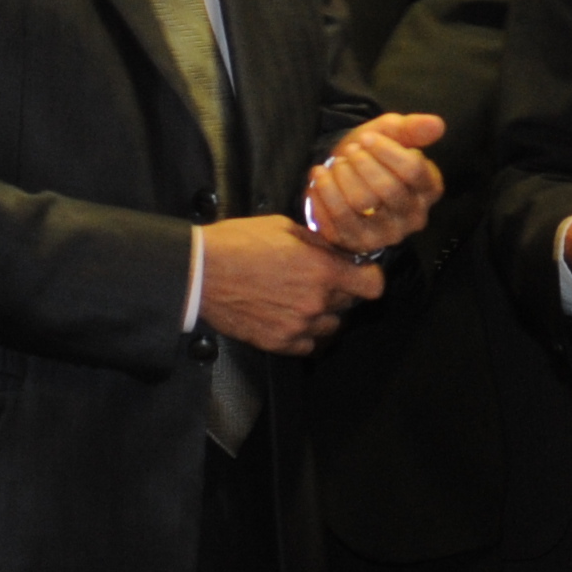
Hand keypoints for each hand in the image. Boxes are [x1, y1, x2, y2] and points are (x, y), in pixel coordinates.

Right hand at [200, 213, 383, 352]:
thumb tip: (334, 248)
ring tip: (300, 298)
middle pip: (350, 303)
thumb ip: (316, 242)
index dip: (368, 276)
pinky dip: (304, 334)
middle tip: (318, 278)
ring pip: (330, 326)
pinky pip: (307, 345)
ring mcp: (297, 326)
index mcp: (322, 270)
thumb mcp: (283, 227)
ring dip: (323, 313)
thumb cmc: (236, 244)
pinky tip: (288, 316)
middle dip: (340, 290)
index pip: (372, 285)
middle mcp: (315, 301)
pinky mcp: (278, 342)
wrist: (199, 273)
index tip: (360, 273)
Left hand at [304, 112, 446, 256]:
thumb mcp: (391, 134)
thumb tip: (437, 125)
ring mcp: (387, 234)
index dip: (386, 151)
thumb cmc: (371, 156)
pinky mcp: (359, 243)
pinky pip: (337, 218)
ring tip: (336, 163)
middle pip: (388, 188)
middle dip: (362, 163)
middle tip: (350, 152)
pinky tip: (320, 177)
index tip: (367, 138)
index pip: (413, 170)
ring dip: (342, 176)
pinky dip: (325, 192)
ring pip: (360, 203)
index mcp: (429, 189)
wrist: (343, 178)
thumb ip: (413, 128)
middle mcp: (414, 217)